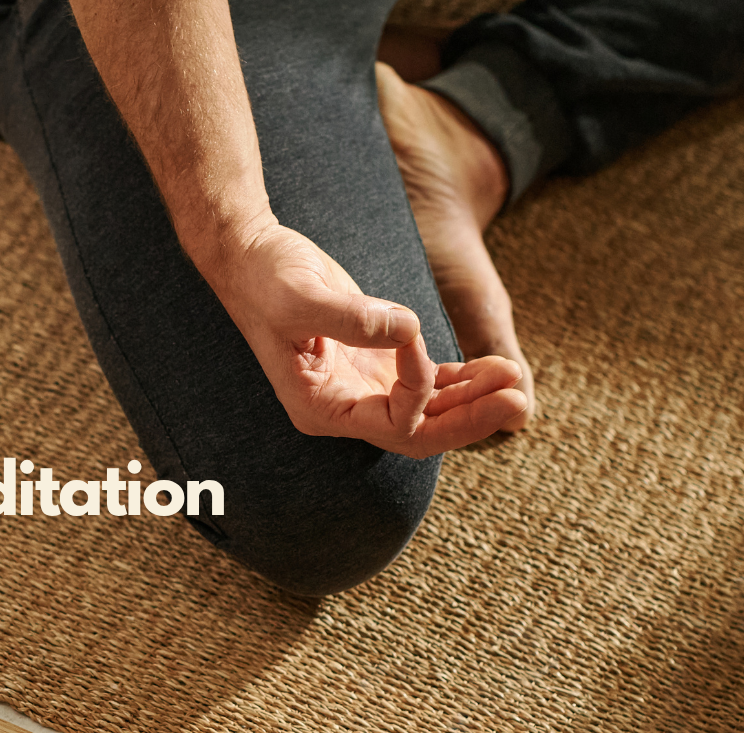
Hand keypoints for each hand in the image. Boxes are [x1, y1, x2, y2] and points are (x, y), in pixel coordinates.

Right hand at [204, 222, 527, 457]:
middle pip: (420, 434)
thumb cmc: (267, 278)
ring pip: (430, 413)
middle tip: (518, 400)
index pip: (391, 420)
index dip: (416, 383)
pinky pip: (428, 386)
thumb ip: (351, 317)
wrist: (253, 259)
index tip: (411, 328)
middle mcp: (345, 408)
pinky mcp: (377, 365)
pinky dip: (461, 380)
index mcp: (321, 408)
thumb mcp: (299, 296)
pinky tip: (494, 369)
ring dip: (473, 399)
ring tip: (514, 378)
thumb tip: (408, 329)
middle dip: (470, 420)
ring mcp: (363, 389)